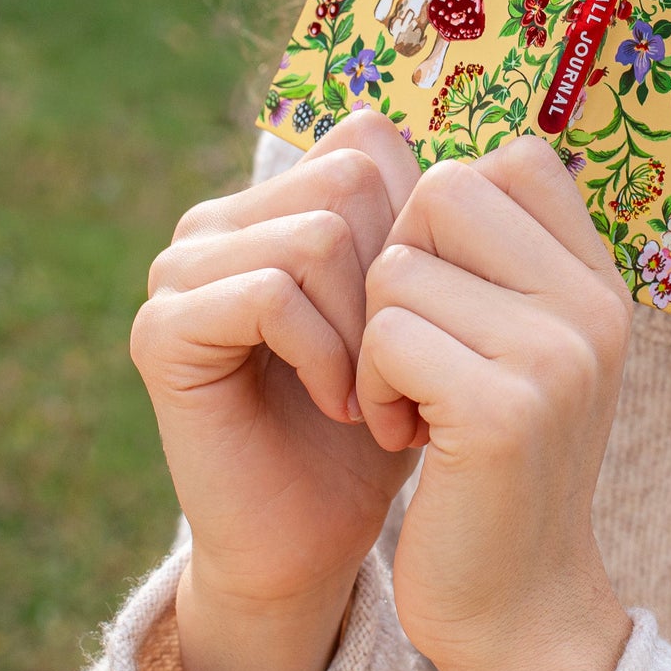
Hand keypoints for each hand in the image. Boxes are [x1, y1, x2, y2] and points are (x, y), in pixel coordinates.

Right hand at [130, 109, 421, 670]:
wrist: (323, 531)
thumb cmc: (389, 409)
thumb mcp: (426, 298)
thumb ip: (431, 215)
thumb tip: (509, 146)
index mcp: (279, 198)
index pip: (368, 139)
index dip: (418, 220)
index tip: (430, 307)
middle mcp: (221, 218)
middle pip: (350, 176)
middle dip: (396, 274)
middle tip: (402, 360)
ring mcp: (182, 269)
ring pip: (319, 232)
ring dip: (368, 323)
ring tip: (375, 387)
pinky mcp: (162, 328)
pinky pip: (271, 292)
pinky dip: (326, 353)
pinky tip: (338, 404)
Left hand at [357, 135, 634, 670]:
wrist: (520, 601)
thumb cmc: (497, 459)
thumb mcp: (528, 345)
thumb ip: (503, 258)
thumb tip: (429, 163)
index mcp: (599, 280)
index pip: (519, 158)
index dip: (451, 208)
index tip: (445, 285)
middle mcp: (594, 304)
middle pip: (447, 188)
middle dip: (400, 257)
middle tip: (411, 337)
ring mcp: (558, 355)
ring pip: (400, 265)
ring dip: (374, 335)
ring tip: (408, 396)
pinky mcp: (504, 409)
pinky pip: (388, 335)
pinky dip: (370, 384)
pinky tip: (399, 433)